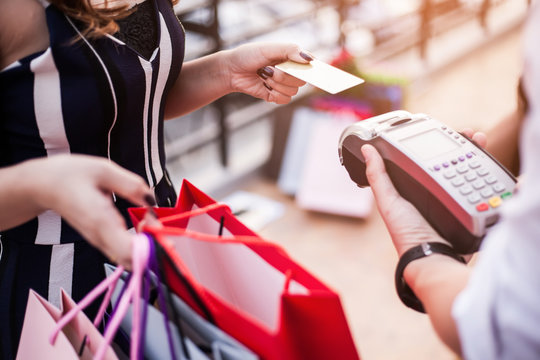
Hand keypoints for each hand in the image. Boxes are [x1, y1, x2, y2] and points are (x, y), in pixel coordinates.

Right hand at [23, 155, 153, 268]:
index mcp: (100, 221)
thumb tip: (153, 201)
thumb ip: (131, 185)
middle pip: (133, 261)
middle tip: (158, 223)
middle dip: (153, 248)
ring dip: (147, 246)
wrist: (40, 186)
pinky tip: (143, 224)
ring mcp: (99, 242)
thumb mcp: (103, 169)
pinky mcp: (101, 241)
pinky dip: (139, 245)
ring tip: (150, 221)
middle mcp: (100, 238)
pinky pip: (124, 252)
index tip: (158, 227)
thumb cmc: (69, 175)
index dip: (150, 246)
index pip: (129, 252)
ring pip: (129, 260)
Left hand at [224, 42, 310, 103]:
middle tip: (270, 69)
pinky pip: (284, 100)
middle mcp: (290, 72)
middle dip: (285, 76)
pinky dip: (274, 94)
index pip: (309, 66)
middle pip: (301, 81)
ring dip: (276, 84)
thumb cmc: (249, 55)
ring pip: (292, 91)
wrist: (231, 70)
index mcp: (291, 59)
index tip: (314, 72)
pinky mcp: (275, 96)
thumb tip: (310, 59)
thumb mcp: (269, 48)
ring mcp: (283, 85)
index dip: (312, 70)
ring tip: (263, 76)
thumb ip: (290, 50)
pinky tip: (264, 86)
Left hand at [361, 129, 486, 256]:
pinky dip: (486, 175)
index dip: (434, 144)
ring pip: (468, 172)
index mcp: (415, 189)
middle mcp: (435, 194)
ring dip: (476, 156)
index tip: (443, 130)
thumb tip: (366, 150)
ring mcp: (454, 201)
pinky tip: (490, 164)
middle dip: (462, 146)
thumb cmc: (407, 233)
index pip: (426, 160)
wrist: (434, 257)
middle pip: (451, 163)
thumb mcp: (389, 202)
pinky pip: (479, 188)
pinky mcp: (470, 209)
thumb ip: (378, 177)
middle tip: (472, 134)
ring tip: (481, 141)